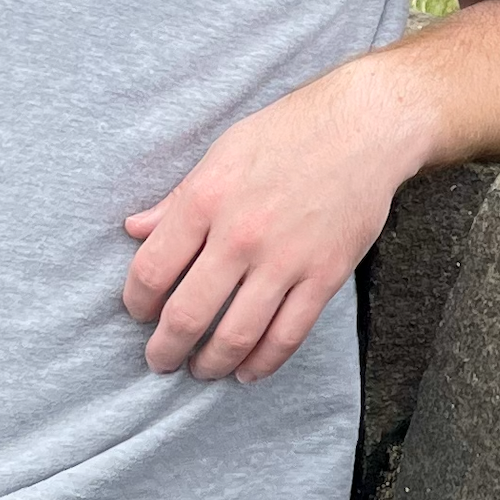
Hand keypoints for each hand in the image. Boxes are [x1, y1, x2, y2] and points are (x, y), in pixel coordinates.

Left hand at [122, 56, 431, 383]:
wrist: (364, 127)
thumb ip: (178, 198)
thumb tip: (134, 230)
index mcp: (206, 199)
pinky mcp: (325, 275)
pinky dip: (263, 363)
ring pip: (236, 335)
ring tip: (201, 370)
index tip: (138, 313)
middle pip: (187, 314)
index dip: (136, 303)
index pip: (151, 270)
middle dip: (166, 348)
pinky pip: (287, 335)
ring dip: (211, 363)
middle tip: (160, 359)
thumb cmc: (288, 133)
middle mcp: (240, 235)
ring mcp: (285, 259)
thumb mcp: (222, 153)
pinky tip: (248, 371)